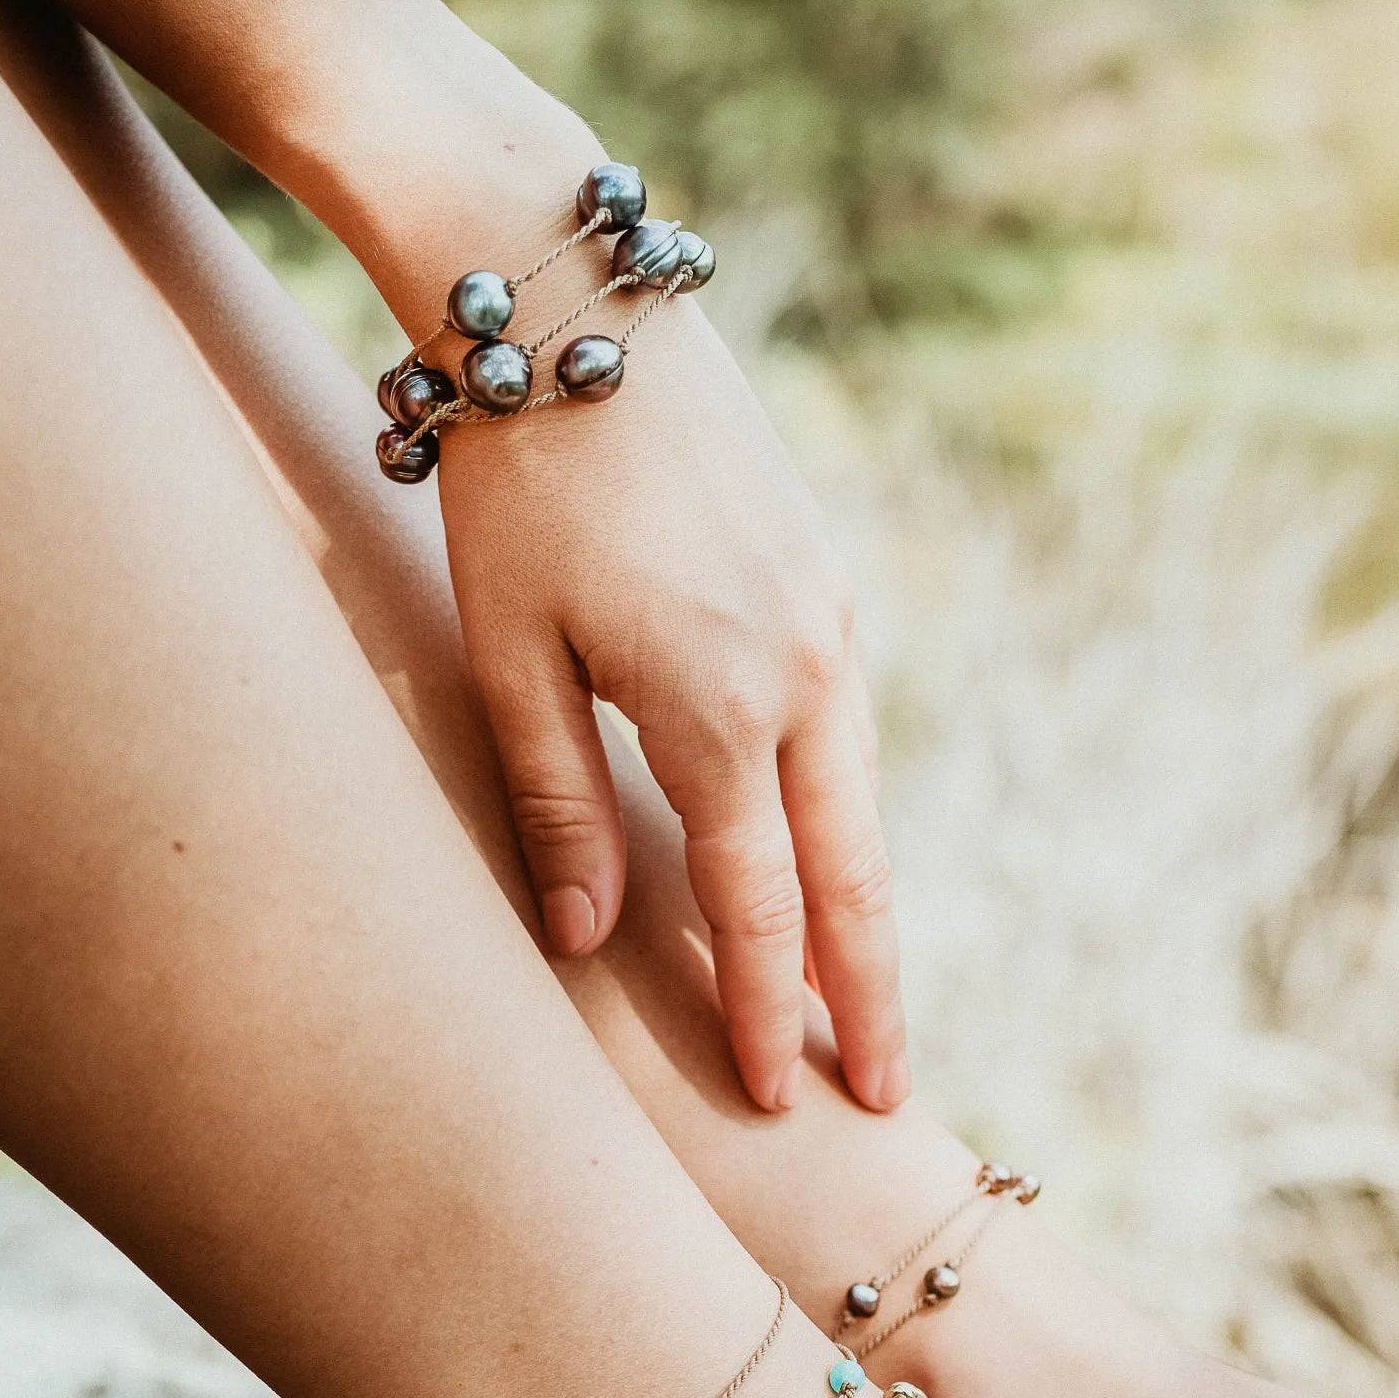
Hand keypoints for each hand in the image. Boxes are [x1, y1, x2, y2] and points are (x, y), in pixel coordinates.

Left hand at [433, 302, 906, 1114]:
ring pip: (862, 804)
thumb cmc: (516, 481)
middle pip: (853, 874)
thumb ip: (558, 802)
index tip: (774, 1097)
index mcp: (720, 705)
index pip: (760, 905)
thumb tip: (594, 937)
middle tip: (887, 1093)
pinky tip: (825, 858)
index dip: (766, 1011)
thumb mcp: (511, 652)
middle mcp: (805, 672)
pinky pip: (848, 735)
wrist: (572, 299)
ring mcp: (828, 621)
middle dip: (868, 993)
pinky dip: (843, 818)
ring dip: (864, 910)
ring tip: (862, 1000)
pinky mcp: (825, 579)